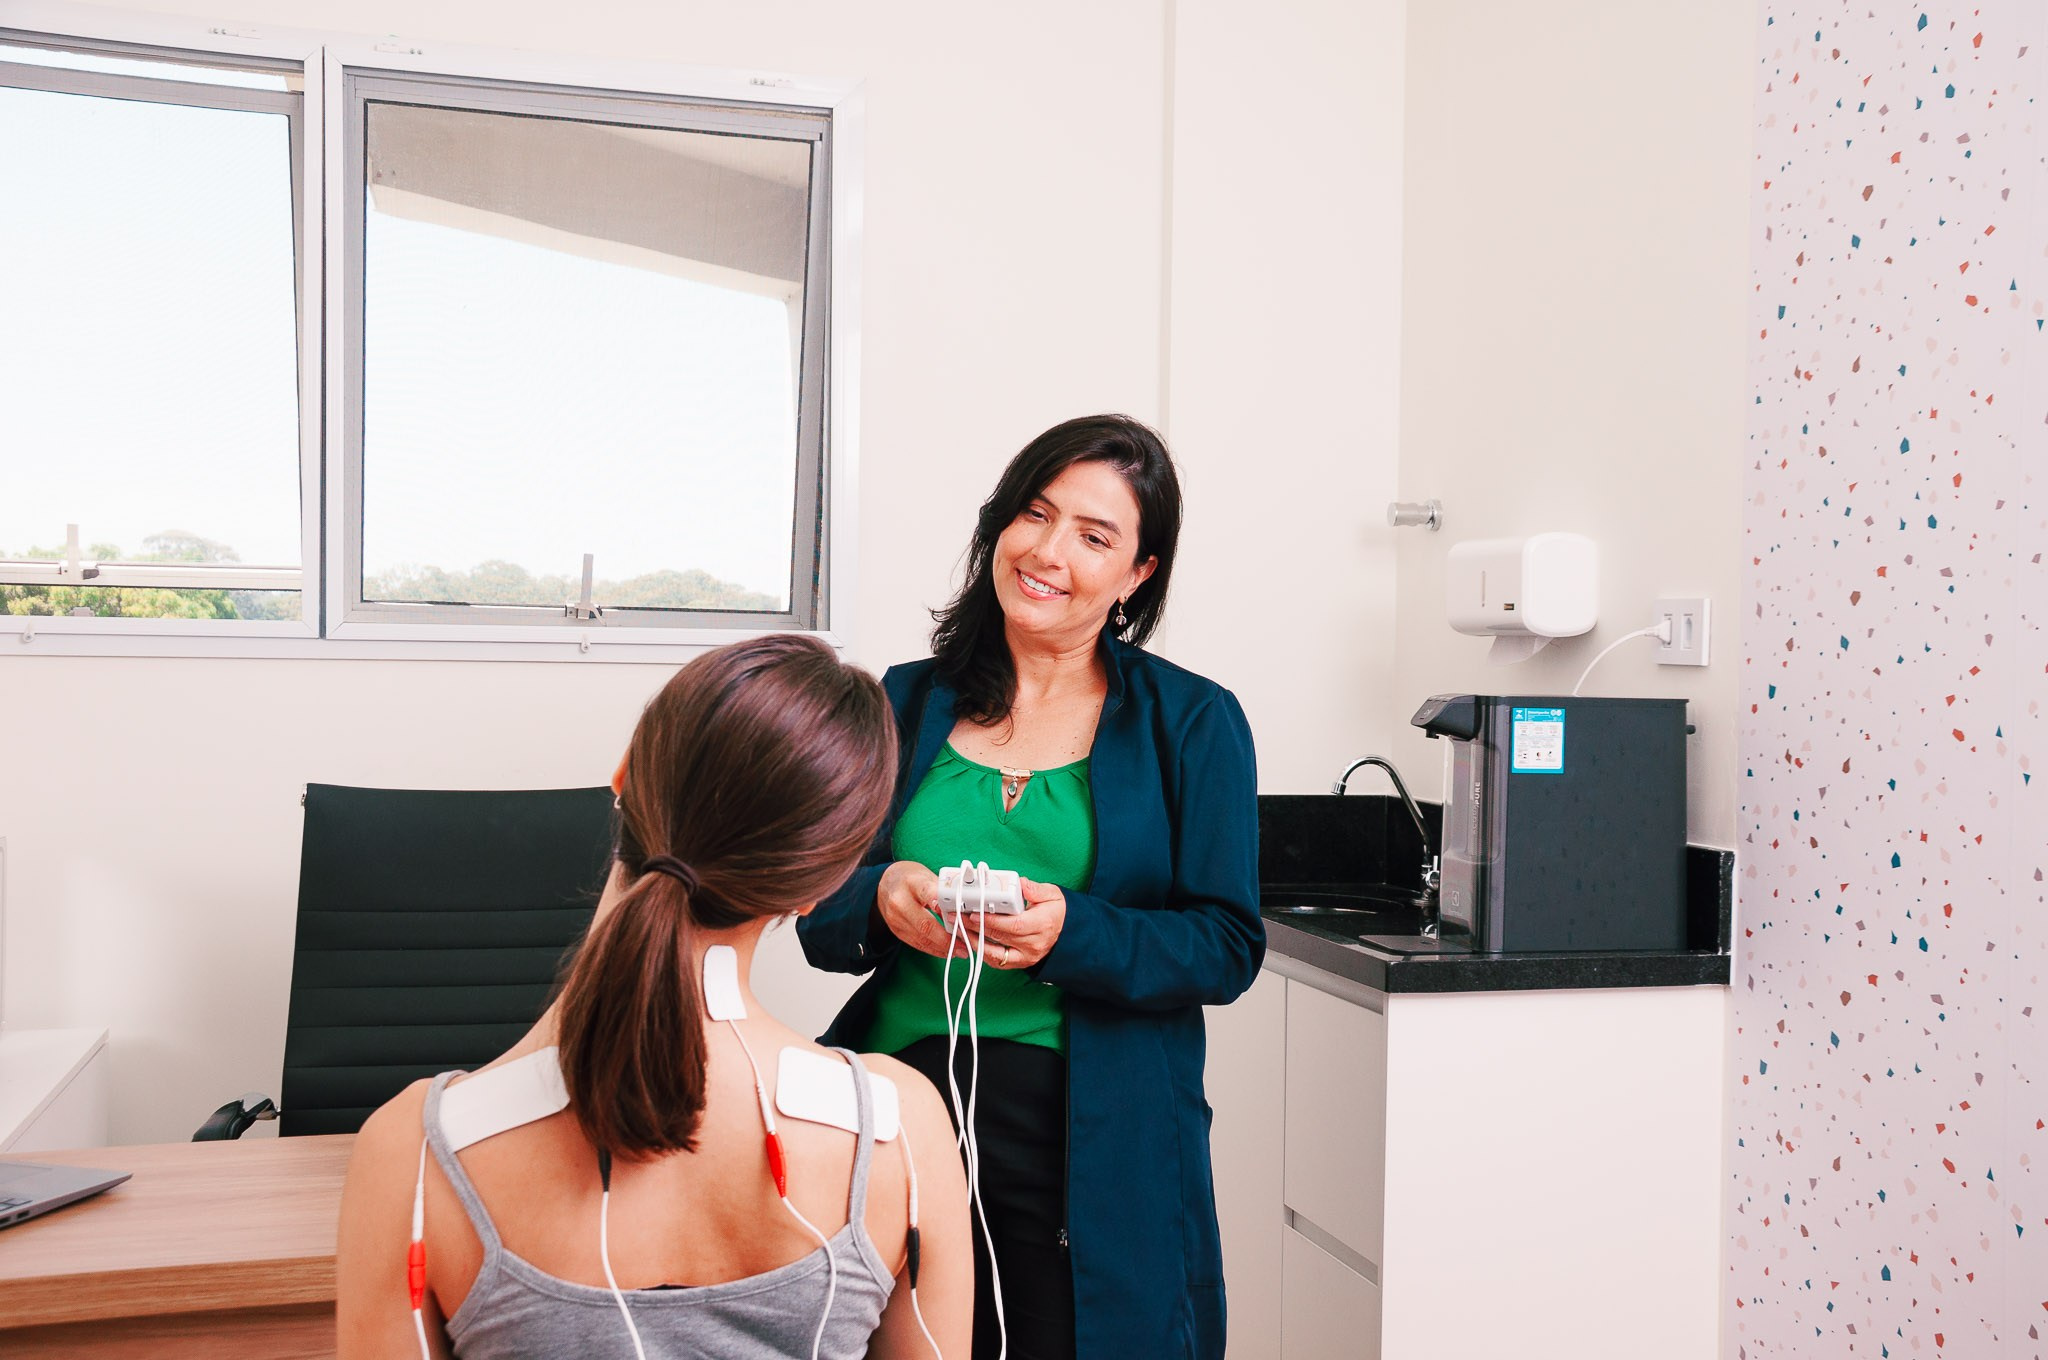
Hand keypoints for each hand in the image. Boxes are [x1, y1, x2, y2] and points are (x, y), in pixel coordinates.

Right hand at [876, 861, 954, 958]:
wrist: (884, 883)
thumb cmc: (910, 878)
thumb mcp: (926, 875)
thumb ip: (943, 890)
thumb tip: (963, 906)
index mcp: (911, 882)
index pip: (928, 893)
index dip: (943, 905)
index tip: (958, 914)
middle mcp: (900, 902)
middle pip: (925, 924)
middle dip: (947, 938)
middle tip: (965, 944)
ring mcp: (895, 919)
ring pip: (922, 938)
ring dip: (943, 948)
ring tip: (961, 950)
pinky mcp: (896, 931)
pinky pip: (917, 944)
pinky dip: (934, 949)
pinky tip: (947, 951)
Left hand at [947, 878, 1065, 970]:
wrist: (1069, 933)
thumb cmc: (1058, 912)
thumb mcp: (1053, 894)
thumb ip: (1035, 889)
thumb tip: (1020, 883)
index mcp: (1042, 924)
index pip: (1014, 924)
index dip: (992, 920)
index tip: (974, 912)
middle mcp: (1034, 944)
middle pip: (1000, 936)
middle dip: (975, 926)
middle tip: (957, 916)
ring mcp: (1027, 956)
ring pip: (995, 953)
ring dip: (974, 941)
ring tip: (958, 929)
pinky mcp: (1020, 963)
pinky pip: (997, 961)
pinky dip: (982, 951)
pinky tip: (971, 940)